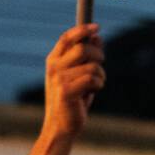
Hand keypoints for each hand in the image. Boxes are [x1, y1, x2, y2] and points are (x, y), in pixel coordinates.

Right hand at [42, 24, 105, 138]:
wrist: (61, 127)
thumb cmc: (73, 100)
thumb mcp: (79, 75)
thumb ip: (87, 56)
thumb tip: (97, 36)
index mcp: (53, 61)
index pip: (66, 38)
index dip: (82, 30)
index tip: (97, 27)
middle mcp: (53, 68)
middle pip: (83, 48)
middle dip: (99, 56)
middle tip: (100, 66)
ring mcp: (58, 79)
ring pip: (92, 66)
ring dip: (101, 76)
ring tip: (93, 87)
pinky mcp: (66, 91)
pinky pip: (93, 79)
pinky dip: (99, 86)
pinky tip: (91, 94)